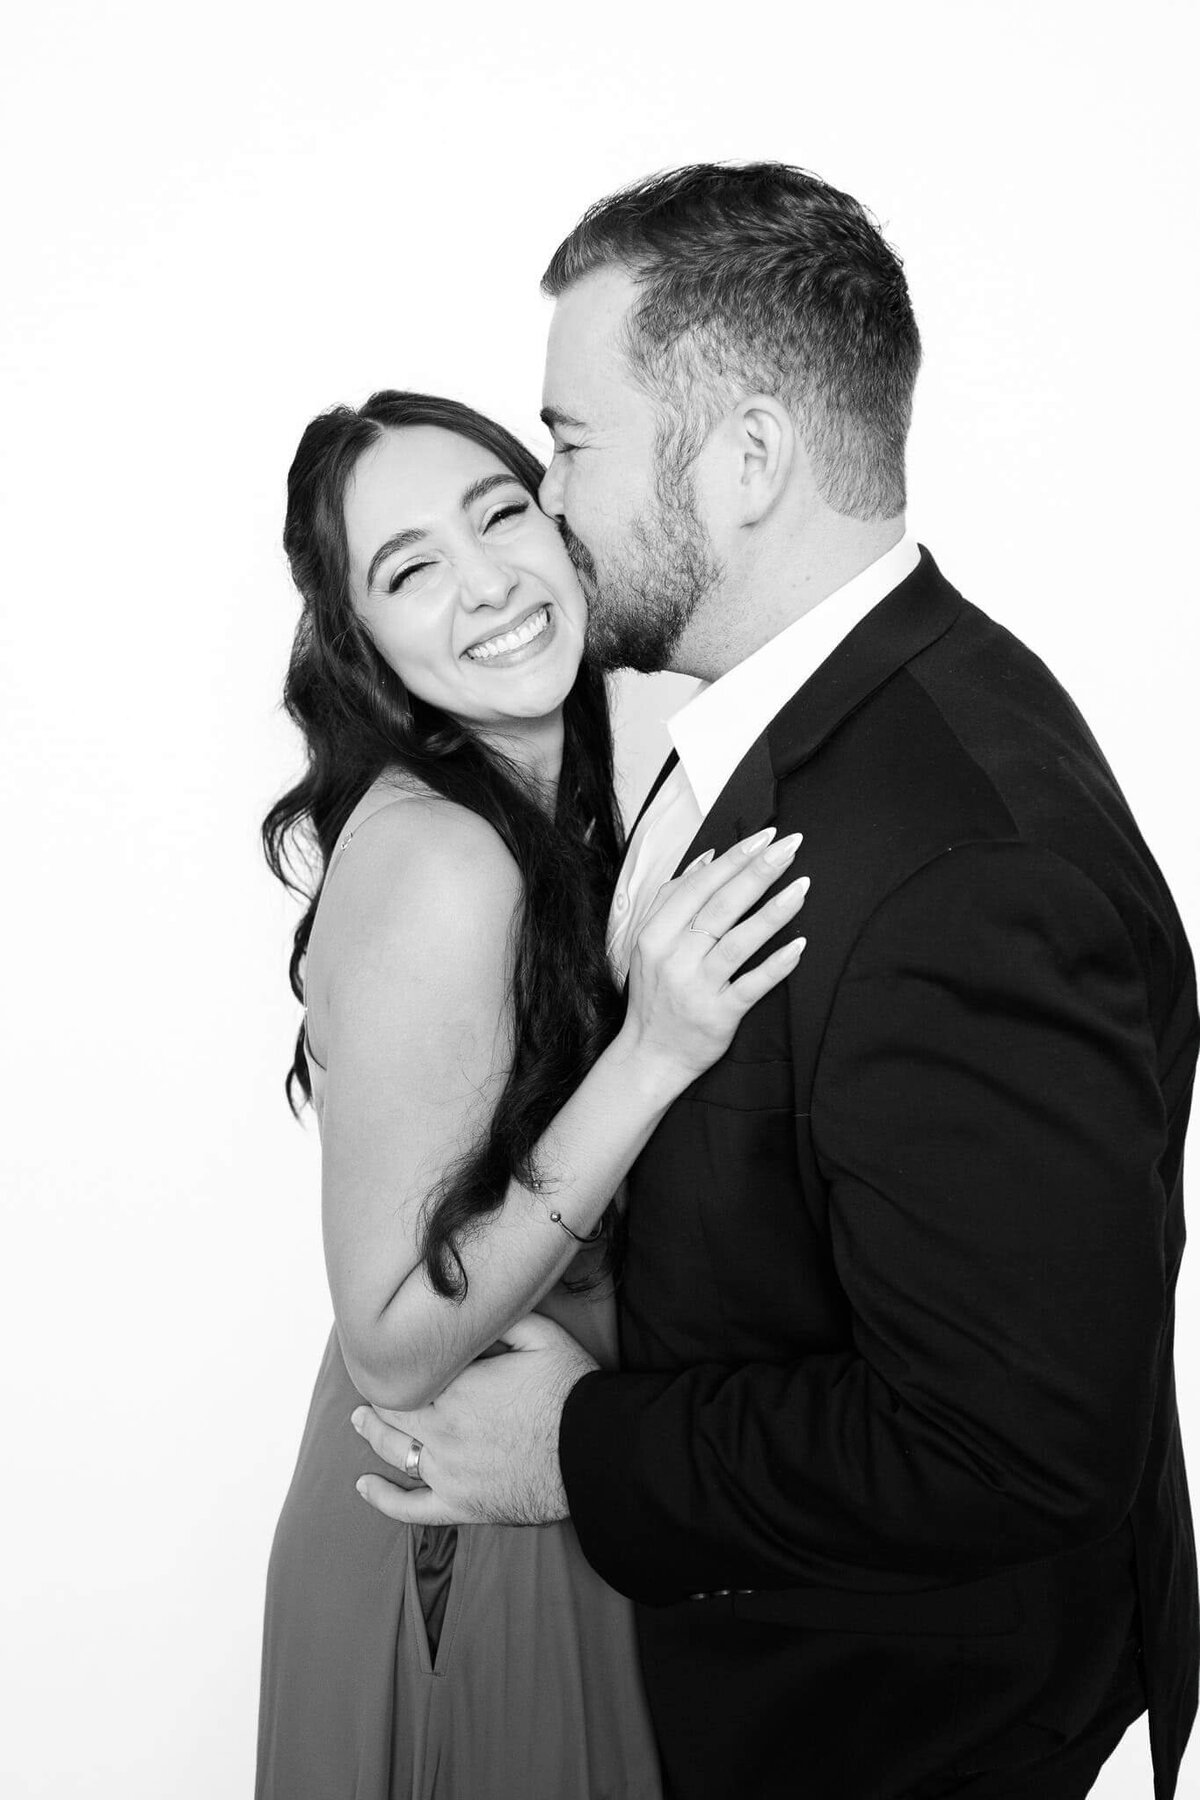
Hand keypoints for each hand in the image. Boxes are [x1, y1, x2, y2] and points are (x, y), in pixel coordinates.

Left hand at [352, 1312, 598, 1525]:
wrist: (595, 1452)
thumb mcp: (542, 1334)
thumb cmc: (571, 1390)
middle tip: (370, 1379)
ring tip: (359, 1420)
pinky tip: (365, 1486)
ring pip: (395, 1451)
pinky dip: (384, 1498)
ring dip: (372, 1432)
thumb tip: (471, 1309)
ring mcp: (448, 1472)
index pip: (409, 1372)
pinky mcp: (461, 1505)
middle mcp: (443, 1429)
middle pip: (393, 1410)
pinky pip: (411, 1508)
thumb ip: (501, 1319)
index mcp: (457, 1387)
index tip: (392, 1349)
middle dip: (378, 1394)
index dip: (398, 1360)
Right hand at [625, 825, 808, 1085]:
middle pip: (721, 907)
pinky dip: (776, 964)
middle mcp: (674, 957)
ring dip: (773, 912)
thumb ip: (674, 898)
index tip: (764, 837)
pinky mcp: (719, 1015)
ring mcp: (697, 987)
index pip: (699, 886)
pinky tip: (799, 944)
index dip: (734, 859)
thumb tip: (706, 858)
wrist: (650, 1054)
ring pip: (738, 941)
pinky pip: (752, 985)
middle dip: (758, 873)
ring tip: (803, 886)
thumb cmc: (656, 994)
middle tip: (790, 847)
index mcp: (655, 934)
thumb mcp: (650, 943)